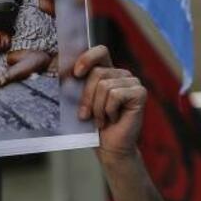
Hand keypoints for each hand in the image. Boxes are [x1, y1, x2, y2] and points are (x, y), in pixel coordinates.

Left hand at [72, 46, 146, 161]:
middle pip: (97, 73)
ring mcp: (133, 82)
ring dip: (98, 108)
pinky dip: (109, 110)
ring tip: (101, 120)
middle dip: (87, 97)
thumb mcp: (81, 102)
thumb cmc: (93, 127)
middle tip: (86, 115)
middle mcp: (121, 74)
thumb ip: (77, 85)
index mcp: (108, 72)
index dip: (87, 58)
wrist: (110, 148)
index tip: (76, 74)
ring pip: (105, 86)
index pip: (100, 51)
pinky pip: (115, 95)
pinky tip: (113, 119)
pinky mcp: (140, 93)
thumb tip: (61, 71)